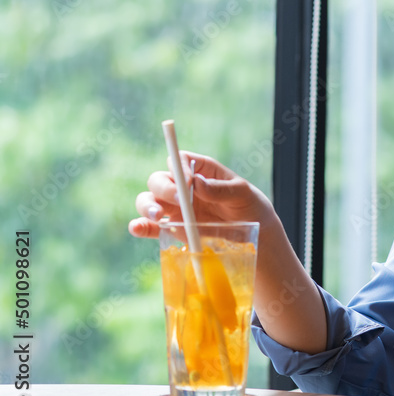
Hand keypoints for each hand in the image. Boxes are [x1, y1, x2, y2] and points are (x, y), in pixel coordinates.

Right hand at [128, 151, 276, 238]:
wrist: (253, 234)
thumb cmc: (249, 205)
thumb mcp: (242, 194)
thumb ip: (220, 189)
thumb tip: (196, 182)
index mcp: (200, 170)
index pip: (179, 160)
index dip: (178, 167)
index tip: (188, 181)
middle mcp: (182, 187)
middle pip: (159, 180)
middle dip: (164, 188)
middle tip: (180, 200)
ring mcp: (175, 208)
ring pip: (149, 201)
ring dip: (148, 206)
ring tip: (158, 215)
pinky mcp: (172, 228)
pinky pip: (151, 227)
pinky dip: (141, 226)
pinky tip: (137, 228)